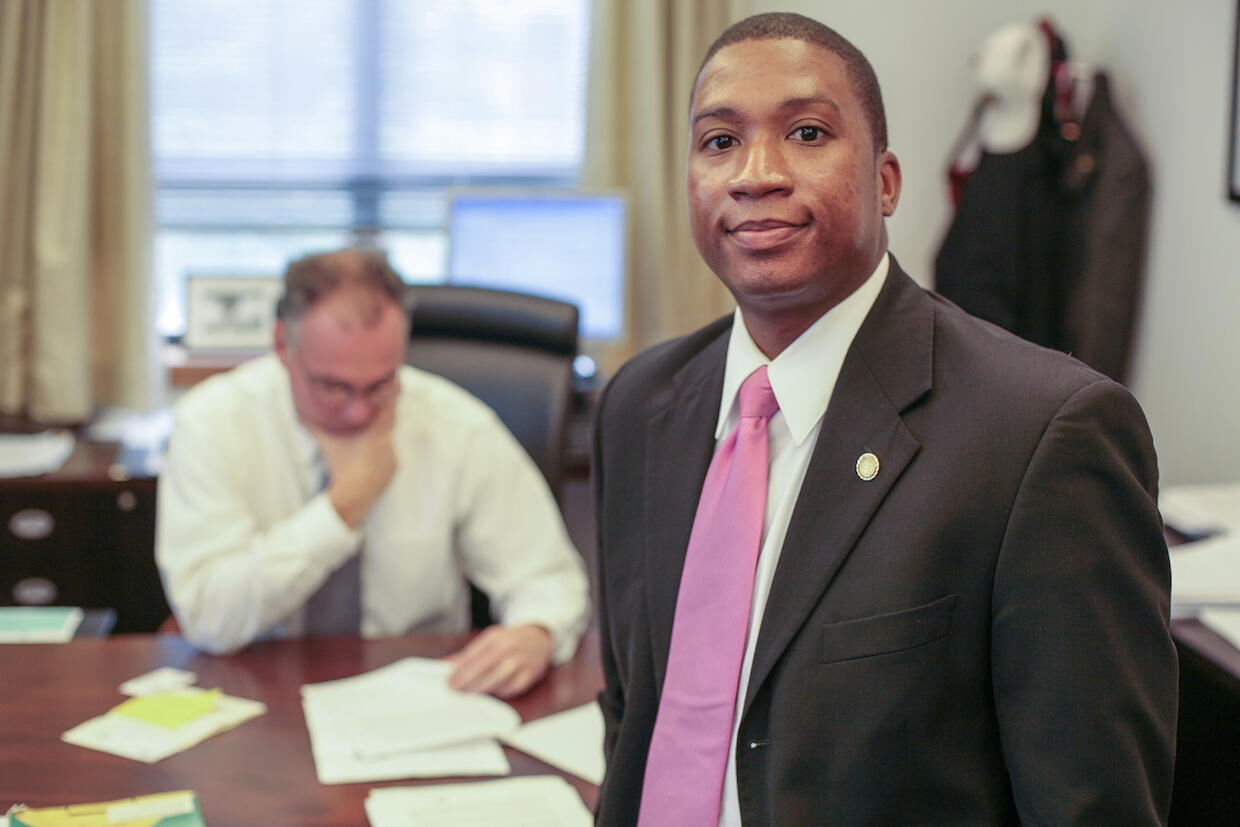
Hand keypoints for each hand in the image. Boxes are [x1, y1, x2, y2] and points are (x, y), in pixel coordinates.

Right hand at [308, 400, 397, 527]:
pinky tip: (373, 447)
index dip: (391, 390)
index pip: (389, 404)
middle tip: (380, 394)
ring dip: (382, 428)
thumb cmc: (340, 465)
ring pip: (389, 435)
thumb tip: (299, 409)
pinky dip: (381, 447)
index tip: (393, 377)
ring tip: (374, 420)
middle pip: (391, 417)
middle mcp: (388, 440)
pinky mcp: (394, 466)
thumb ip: (314, 425)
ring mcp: (393, 454)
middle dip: (385, 406)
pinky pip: (388, 451)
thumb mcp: (326, 442)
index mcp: (377, 430)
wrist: (354, 494)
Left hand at [445, 624, 553, 698]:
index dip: (460, 669)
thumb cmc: (508, 642)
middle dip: (467, 679)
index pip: (475, 653)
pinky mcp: (530, 675)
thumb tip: (445, 666)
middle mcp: (510, 646)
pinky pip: (511, 687)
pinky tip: (490, 694)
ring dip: (482, 687)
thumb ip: (468, 654)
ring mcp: (521, 660)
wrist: (539, 639)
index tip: (448, 680)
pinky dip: (498, 692)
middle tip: (454, 690)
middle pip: (485, 665)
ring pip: (499, 677)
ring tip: (468, 695)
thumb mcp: (489, 641)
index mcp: (496, 637)